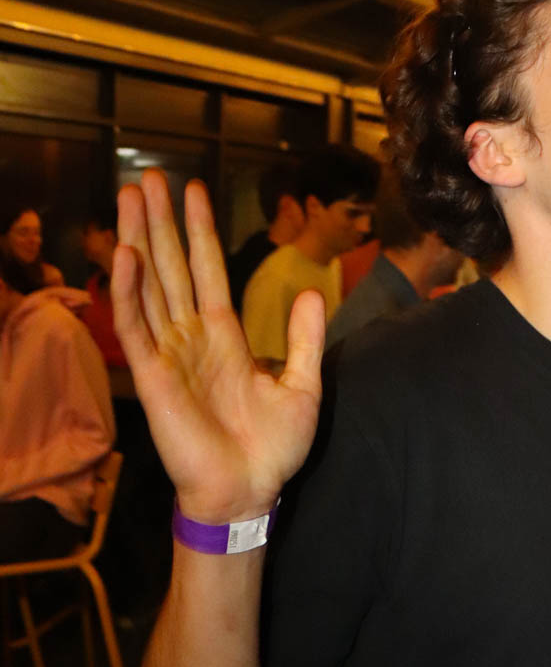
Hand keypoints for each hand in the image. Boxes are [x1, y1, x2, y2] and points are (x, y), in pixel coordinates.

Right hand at [112, 170, 323, 523]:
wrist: (251, 491)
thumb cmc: (273, 449)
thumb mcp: (302, 385)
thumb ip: (302, 338)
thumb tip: (308, 291)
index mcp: (225, 336)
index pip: (207, 270)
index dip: (200, 230)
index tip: (192, 189)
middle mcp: (191, 338)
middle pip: (171, 267)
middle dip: (160, 221)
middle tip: (146, 176)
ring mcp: (169, 354)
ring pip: (149, 285)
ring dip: (139, 240)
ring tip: (130, 196)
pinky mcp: (152, 376)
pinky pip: (136, 327)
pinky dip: (128, 291)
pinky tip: (125, 255)